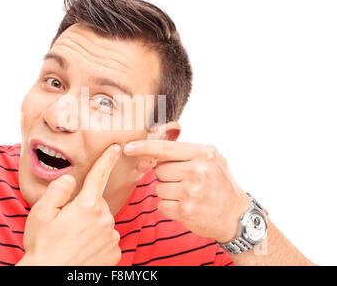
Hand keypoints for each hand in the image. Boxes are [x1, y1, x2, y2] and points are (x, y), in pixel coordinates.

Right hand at [18, 144, 121, 265]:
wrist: (50, 277)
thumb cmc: (43, 247)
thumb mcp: (41, 213)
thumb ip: (58, 190)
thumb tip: (71, 180)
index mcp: (86, 205)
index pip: (99, 176)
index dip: (107, 159)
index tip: (116, 148)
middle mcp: (104, 219)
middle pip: (97, 203)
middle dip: (84, 208)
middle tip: (65, 224)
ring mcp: (112, 237)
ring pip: (103, 222)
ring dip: (91, 226)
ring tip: (72, 240)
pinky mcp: (115, 253)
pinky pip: (108, 239)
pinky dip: (98, 241)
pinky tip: (83, 249)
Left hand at [123, 140, 249, 242]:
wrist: (236, 215)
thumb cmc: (220, 183)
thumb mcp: (210, 159)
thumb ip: (185, 151)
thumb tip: (152, 147)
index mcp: (203, 153)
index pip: (165, 148)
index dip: (144, 147)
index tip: (128, 147)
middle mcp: (197, 171)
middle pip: (159, 170)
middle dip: (166, 176)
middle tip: (185, 181)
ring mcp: (191, 192)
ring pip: (159, 188)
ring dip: (168, 192)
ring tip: (188, 194)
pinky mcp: (186, 211)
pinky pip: (161, 205)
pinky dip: (169, 207)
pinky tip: (186, 206)